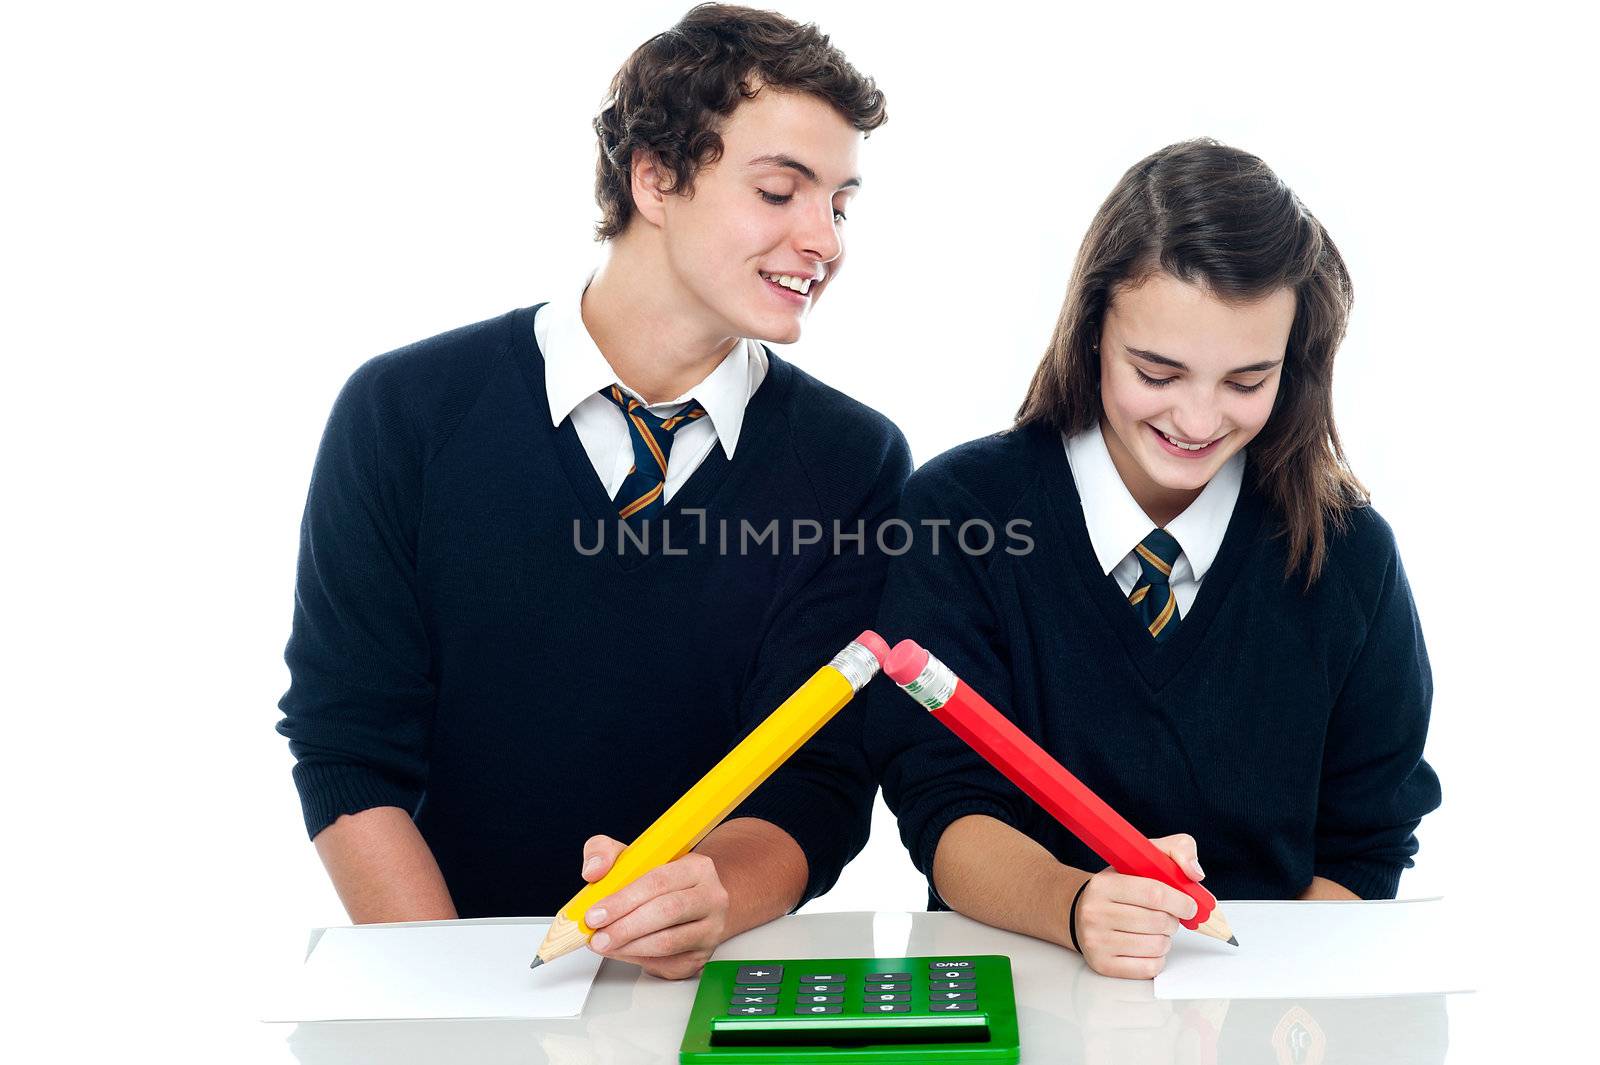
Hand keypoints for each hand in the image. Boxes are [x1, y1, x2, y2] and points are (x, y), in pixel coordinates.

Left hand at [578, 834, 729, 979]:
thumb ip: (604, 852)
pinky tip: (624, 951)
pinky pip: (668, 964)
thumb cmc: (659, 882)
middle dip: (625, 928)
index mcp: (696, 867)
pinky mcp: (702, 956)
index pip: (658, 882)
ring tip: (606, 944)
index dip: (622, 900)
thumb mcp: (631, 857)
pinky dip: (639, 960)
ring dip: (629, 947)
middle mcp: (711, 897)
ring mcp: (710, 929)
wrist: (692, 902)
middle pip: (666, 913)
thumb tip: (593, 870)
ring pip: (668, 943)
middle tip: (598, 937)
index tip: (595, 914)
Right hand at [1071, 833, 1204, 979]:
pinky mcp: (1103, 964)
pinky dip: (1157, 957)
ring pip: (1157, 946)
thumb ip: (1175, 850)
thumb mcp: (1141, 859)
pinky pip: (1149, 968)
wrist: (1080, 911)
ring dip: (1165, 939)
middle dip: (1173, 920)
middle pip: (1158, 922)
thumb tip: (1195, 872)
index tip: (1190, 905)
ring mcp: (1097, 941)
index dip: (1180, 901)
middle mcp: (1095, 913)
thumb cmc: (1118, 887)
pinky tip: (1147, 945)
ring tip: (1155, 930)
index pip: (1154, 893)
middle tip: (1167, 916)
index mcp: (1104, 884)